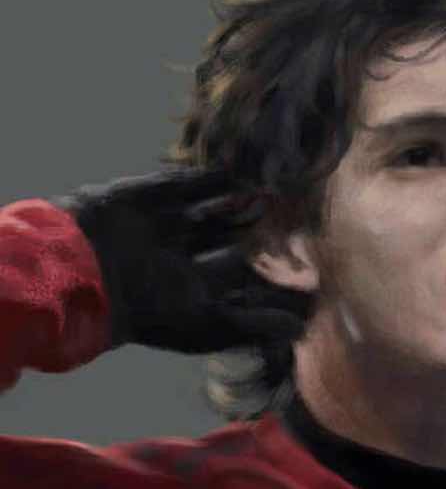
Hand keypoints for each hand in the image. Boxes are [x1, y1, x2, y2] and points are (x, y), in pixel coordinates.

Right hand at [51, 168, 304, 353]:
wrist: (87, 269)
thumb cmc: (148, 307)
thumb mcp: (206, 323)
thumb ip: (253, 324)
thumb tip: (299, 330)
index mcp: (188, 287)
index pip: (233, 278)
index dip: (262, 271)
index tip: (300, 262)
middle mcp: (178, 255)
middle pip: (224, 241)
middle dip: (253, 231)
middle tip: (290, 219)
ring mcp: (167, 223)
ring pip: (212, 211)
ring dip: (241, 204)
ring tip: (272, 195)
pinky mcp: (156, 195)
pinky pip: (193, 183)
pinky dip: (218, 177)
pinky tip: (247, 172)